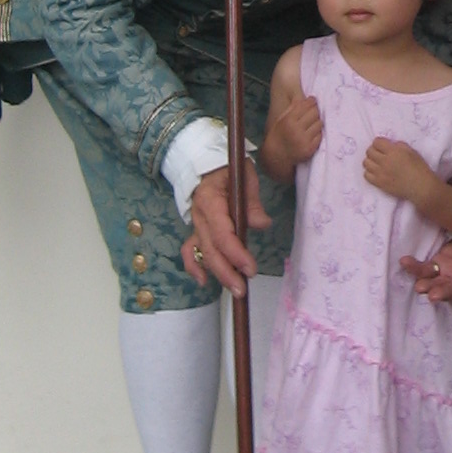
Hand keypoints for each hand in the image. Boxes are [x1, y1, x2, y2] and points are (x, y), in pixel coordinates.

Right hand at [183, 162, 268, 296]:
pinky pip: (190, 251)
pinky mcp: (197, 231)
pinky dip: (194, 267)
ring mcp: (196, 225)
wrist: (208, 163)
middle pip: (210, 250)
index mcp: (210, 200)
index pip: (222, 234)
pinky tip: (204, 281)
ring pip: (202, 254)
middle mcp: (199, 216)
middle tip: (243, 289)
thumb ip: (252, 202)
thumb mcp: (245, 176)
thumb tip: (261, 224)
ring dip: (217, 274)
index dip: (235, 254)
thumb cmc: (229, 168)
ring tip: (234, 289)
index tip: (250, 268)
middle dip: (227, 272)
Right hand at [263, 93, 321, 176]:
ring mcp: (304, 140)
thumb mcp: (281, 118)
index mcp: (288, 120)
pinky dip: (318, 133)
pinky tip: (312, 134)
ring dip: (317, 122)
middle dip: (315, 111)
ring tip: (311, 124)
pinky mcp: (310, 149)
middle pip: (315, 112)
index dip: (312, 101)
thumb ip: (293, 107)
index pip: (307, 104)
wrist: (276, 157)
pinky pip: (320, 135)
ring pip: (320, 123)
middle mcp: (296, 129)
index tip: (313, 101)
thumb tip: (307, 97)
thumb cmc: (279, 134)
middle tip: (312, 113)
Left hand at [362, 137, 433, 208]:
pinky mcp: (379, 183)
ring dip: (370, 161)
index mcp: (393, 151)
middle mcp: (384, 161)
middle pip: (369, 152)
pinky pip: (366, 175)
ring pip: (366, 163)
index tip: (382, 146)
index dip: (379, 143)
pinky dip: (369, 172)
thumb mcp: (411, 151)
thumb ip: (398, 146)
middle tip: (379, 154)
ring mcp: (380, 173)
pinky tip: (376, 172)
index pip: (376, 142)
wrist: (421, 187)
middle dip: (373, 150)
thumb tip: (390, 146)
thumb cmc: (419, 168)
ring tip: (377, 163)